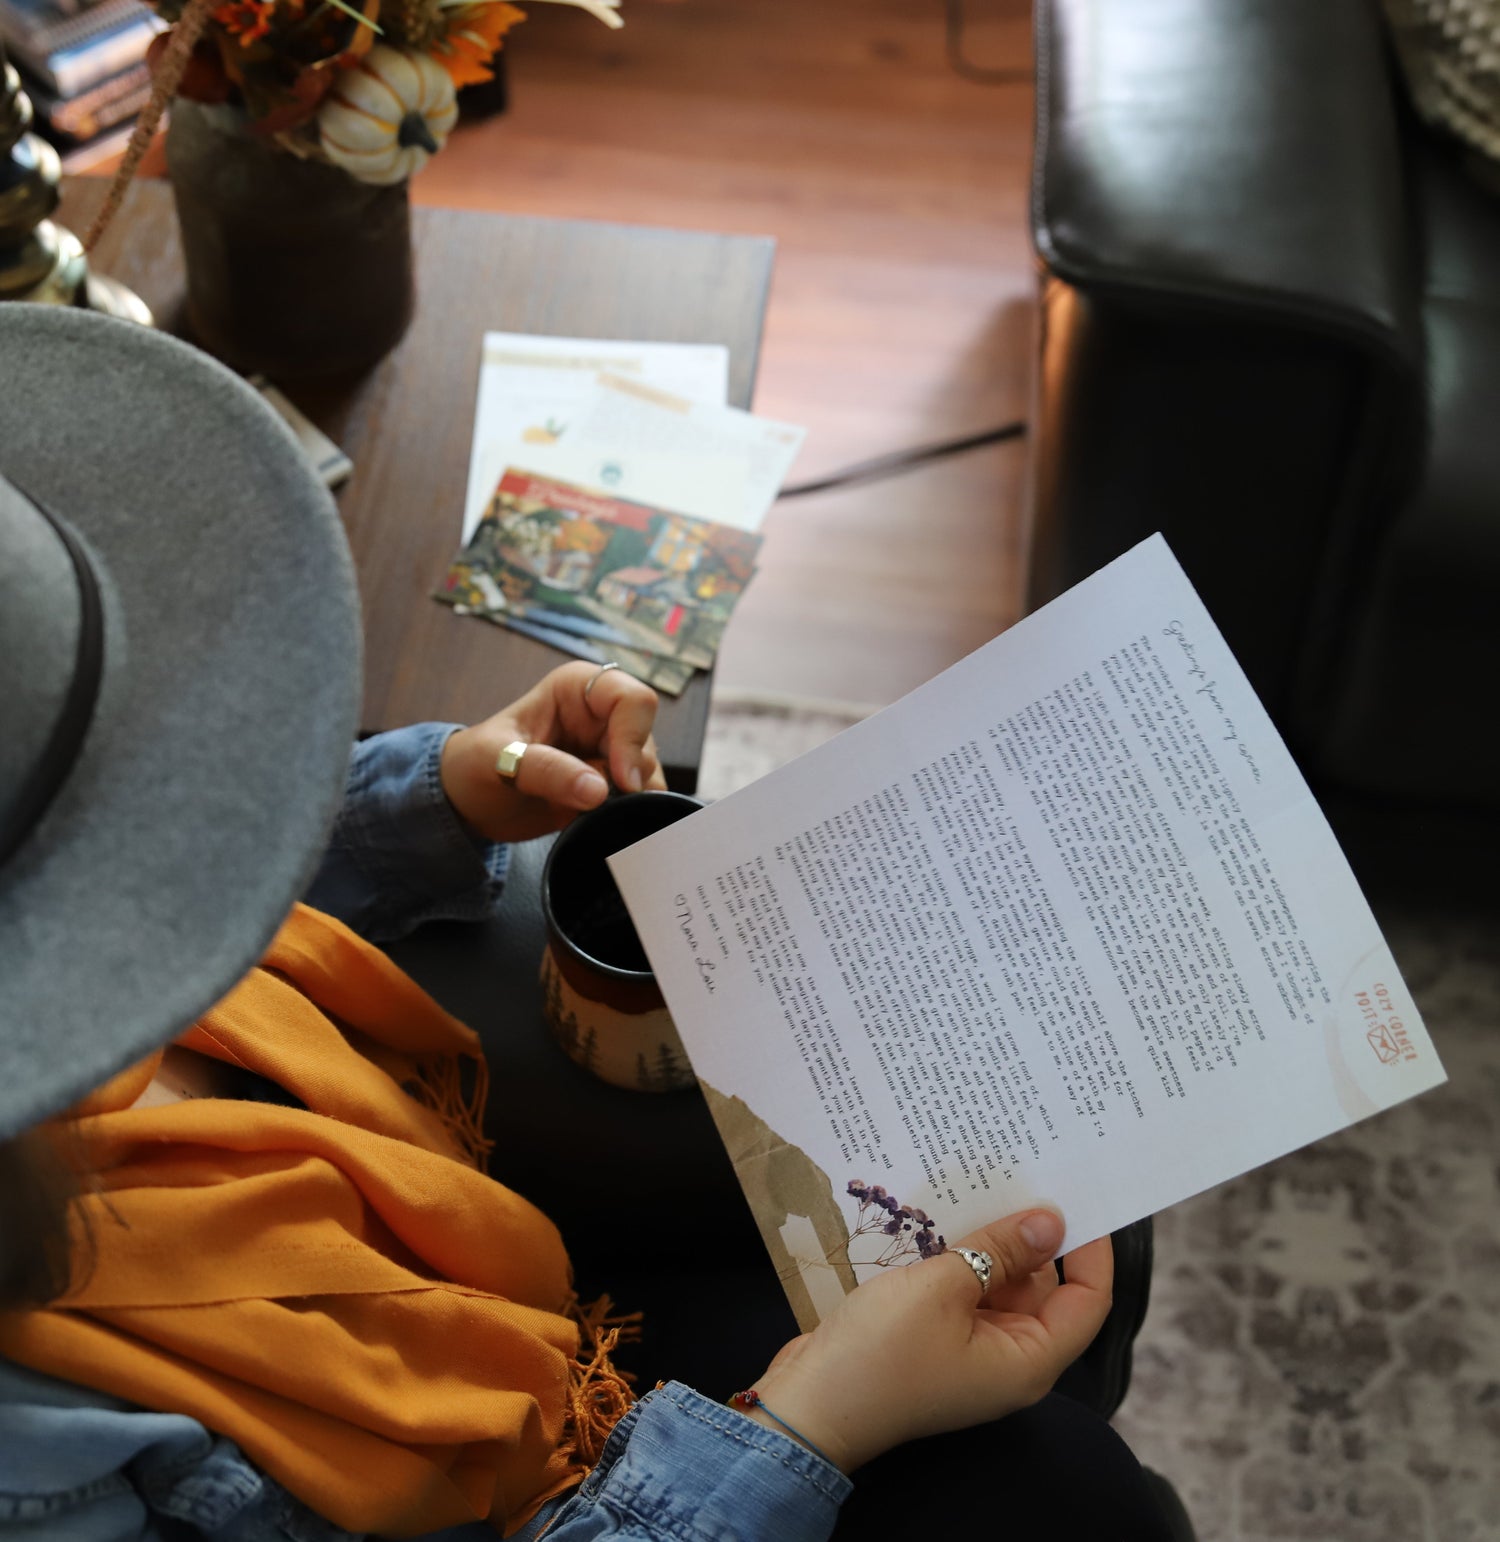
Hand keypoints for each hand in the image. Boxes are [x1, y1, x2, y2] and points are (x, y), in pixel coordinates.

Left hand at [440, 662, 666, 843]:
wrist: (468, 802)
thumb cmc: (474, 765)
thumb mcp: (499, 761)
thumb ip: (547, 771)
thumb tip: (598, 791)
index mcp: (578, 689)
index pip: (633, 700)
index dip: (633, 739)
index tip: (620, 780)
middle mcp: (602, 716)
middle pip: (646, 741)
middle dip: (628, 777)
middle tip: (596, 803)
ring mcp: (609, 752)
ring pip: (648, 774)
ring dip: (627, 800)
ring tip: (583, 811)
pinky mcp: (610, 786)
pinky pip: (640, 800)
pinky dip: (628, 815)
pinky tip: (597, 821)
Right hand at [743, 1209, 1111, 1472]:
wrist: (809, 1404)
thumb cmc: (882, 1353)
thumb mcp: (943, 1288)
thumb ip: (1000, 1251)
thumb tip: (1051, 1221)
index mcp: (1028, 1360)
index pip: (1088, 1300)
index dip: (1091, 1248)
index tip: (1077, 1192)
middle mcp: (1009, 1357)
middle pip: (1044, 1287)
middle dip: (1032, 1233)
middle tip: (1020, 1169)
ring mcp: (971, 1349)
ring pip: (999, 1282)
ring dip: (988, 1239)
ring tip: (978, 1178)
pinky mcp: (937, 1338)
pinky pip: (964, 1290)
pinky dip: (958, 1255)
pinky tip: (940, 1213)